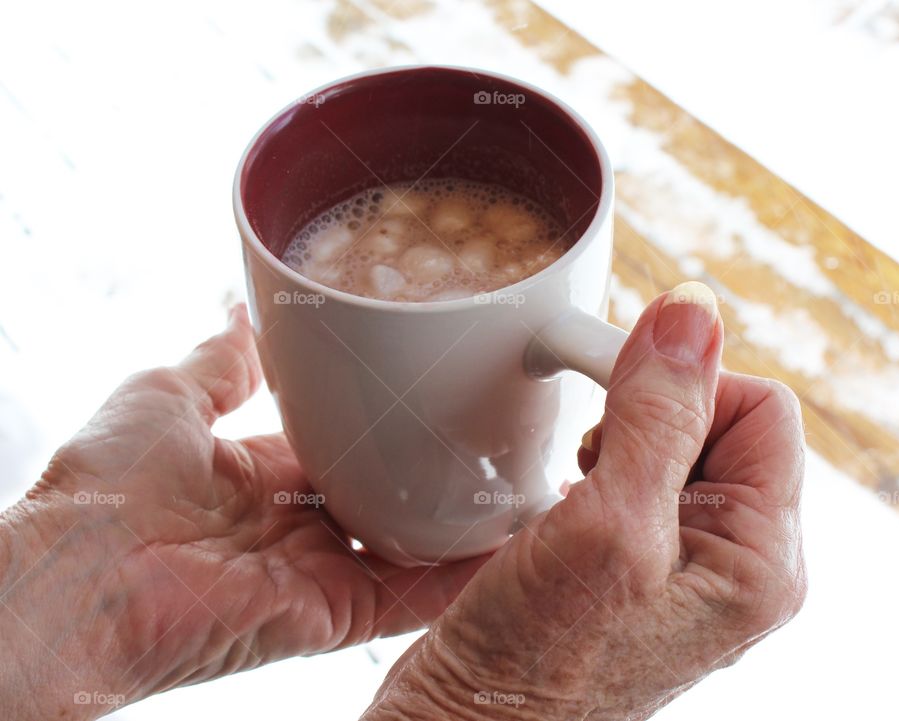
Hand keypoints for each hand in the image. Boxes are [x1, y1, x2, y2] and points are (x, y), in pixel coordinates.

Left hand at [0, 305, 486, 719]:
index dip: (385, 425)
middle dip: (437, 472)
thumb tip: (244, 316)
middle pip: (384, 497)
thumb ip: (218, 364)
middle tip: (500, 434)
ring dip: (463, 522)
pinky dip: (463, 574)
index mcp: (259, 480)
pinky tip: (513, 541)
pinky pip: (412, 597)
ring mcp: (317, 574)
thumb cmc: (100, 488)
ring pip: (409, 548)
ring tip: (525, 481)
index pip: (341, 450)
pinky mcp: (333, 613)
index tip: (434, 393)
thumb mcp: (165, 396)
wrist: (75, 577)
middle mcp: (294, 529)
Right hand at [364, 282, 806, 719]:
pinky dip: (591, 470)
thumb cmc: (537, 662)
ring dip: (614, 443)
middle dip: (648, 418)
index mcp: (760, 557)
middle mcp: (731, 559)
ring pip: (667, 443)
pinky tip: (561, 502)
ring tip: (574, 493)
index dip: (690, 388)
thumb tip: (692, 312)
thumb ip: (660, 415)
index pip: (761, 408)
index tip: (619, 399)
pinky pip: (630, 478)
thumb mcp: (612, 527)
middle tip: (591, 465)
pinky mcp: (632, 562)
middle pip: (717, 420)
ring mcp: (680, 562)